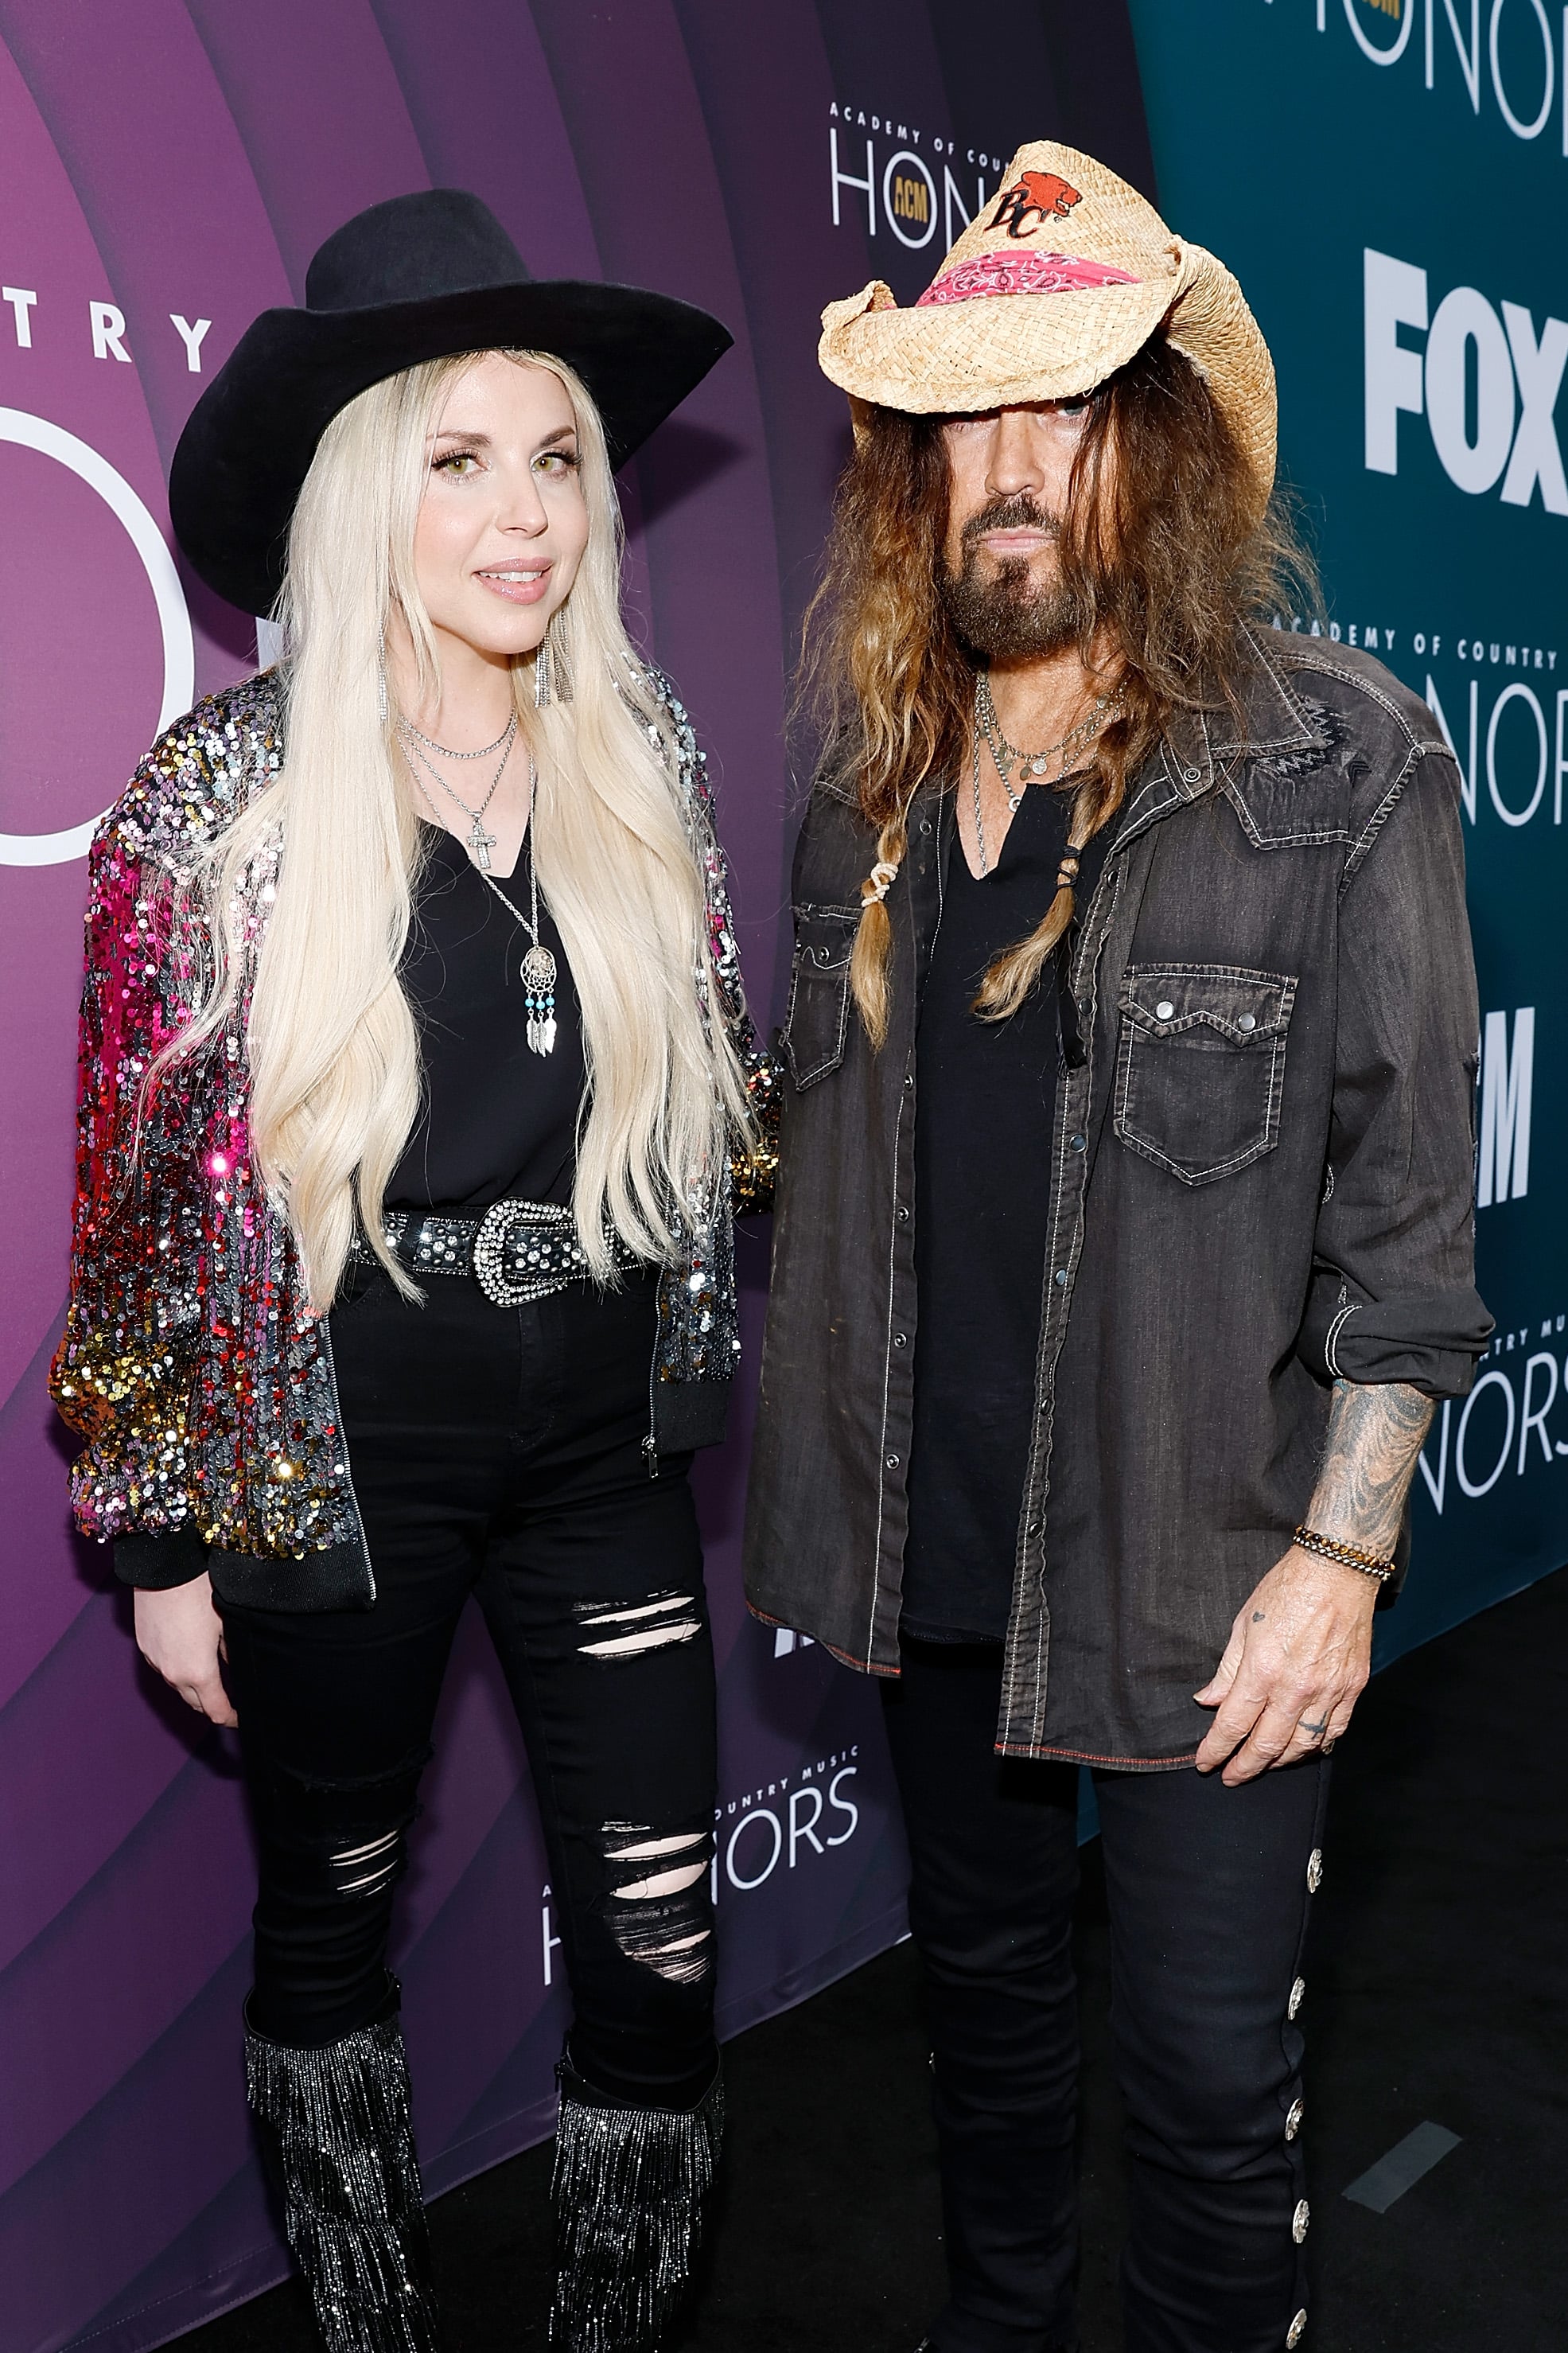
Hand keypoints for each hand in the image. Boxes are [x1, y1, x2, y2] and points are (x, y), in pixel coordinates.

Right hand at [134, 1575, 237, 1726]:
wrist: (164, 1569)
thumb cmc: (200, 1592)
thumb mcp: (226, 1623)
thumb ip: (231, 1652)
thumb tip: (236, 1665)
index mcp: (199, 1673)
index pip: (216, 1711)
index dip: (231, 1718)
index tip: (241, 1717)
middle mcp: (174, 1674)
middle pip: (195, 1704)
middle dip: (212, 1705)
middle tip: (229, 1699)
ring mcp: (155, 1662)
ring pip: (178, 1686)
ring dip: (193, 1688)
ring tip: (210, 1675)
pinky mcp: (144, 1648)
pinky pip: (164, 1668)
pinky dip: (177, 1669)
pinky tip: (188, 1654)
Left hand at [1193, 1545, 1375, 1784]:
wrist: (1338, 1571)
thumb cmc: (1286, 1590)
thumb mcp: (1243, 1624)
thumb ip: (1227, 1669)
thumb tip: (1209, 1700)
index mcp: (1263, 1669)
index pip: (1233, 1723)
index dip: (1216, 1749)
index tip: (1205, 1763)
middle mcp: (1296, 1687)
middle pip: (1267, 1744)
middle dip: (1245, 1766)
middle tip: (1231, 1776)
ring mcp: (1328, 1690)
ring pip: (1303, 1745)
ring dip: (1279, 1762)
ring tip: (1264, 1764)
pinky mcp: (1352, 1688)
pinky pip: (1334, 1731)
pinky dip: (1317, 1747)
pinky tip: (1303, 1749)